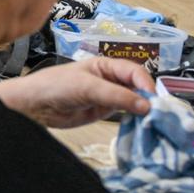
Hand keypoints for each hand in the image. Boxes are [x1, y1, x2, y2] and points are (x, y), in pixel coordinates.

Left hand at [0, 56, 153, 128]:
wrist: (33, 105)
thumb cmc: (55, 86)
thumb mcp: (87, 88)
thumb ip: (116, 96)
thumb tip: (146, 105)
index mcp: (106, 65)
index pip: (135, 72)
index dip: (146, 84)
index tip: (154, 100)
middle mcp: (110, 80)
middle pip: (138, 87)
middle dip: (149, 98)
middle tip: (160, 115)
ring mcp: (108, 96)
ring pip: (134, 102)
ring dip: (144, 110)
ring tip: (155, 123)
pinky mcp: (103, 112)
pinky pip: (125, 115)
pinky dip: (135, 120)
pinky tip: (142, 127)